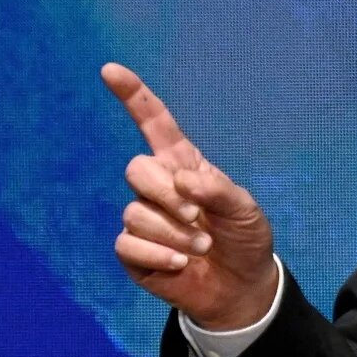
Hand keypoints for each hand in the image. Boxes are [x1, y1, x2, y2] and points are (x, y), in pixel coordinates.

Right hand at [102, 63, 278, 330]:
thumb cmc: (243, 238)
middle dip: (168, 195)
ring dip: (174, 233)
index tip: (111, 70)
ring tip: (201, 248)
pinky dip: (158, 254)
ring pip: (135, 212)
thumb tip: (182, 180)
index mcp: (184, 165)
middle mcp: (158, 188)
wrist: (241, 285)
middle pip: (136, 169)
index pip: (154, 123)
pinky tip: (179, 264)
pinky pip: (126, 243)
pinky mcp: (132, 251)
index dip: (133, 96)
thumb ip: (218, 189)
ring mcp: (142, 218)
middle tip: (199, 218)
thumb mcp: (245, 209)